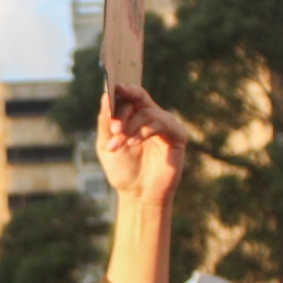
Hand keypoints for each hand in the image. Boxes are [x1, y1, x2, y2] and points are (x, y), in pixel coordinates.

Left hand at [97, 84, 186, 208]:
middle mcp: (151, 115)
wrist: (138, 195)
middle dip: (123, 112)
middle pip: (139, 97)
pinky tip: (134, 143)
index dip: (120, 91)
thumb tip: (105, 95)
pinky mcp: (177, 135)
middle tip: (114, 129)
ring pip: (148, 112)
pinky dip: (145, 131)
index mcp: (134, 115)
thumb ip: (105, 122)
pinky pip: (163, 124)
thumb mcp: (106, 145)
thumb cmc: (123, 170)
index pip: (128, 94)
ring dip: (131, 127)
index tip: (112, 88)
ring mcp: (165, 124)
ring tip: (119, 145)